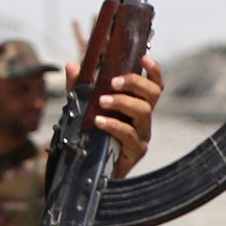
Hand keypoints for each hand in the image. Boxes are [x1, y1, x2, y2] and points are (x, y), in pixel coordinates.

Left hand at [64, 56, 164, 177]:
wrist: (89, 168)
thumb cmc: (92, 135)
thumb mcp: (83, 107)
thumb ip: (79, 88)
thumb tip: (72, 66)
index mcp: (136, 105)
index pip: (154, 85)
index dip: (153, 71)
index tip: (143, 58)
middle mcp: (143, 118)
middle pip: (153, 94)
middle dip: (135, 83)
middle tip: (113, 82)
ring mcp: (142, 135)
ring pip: (143, 111)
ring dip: (122, 102)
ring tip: (101, 101)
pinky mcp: (136, 151)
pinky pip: (129, 134)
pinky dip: (114, 125)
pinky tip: (98, 121)